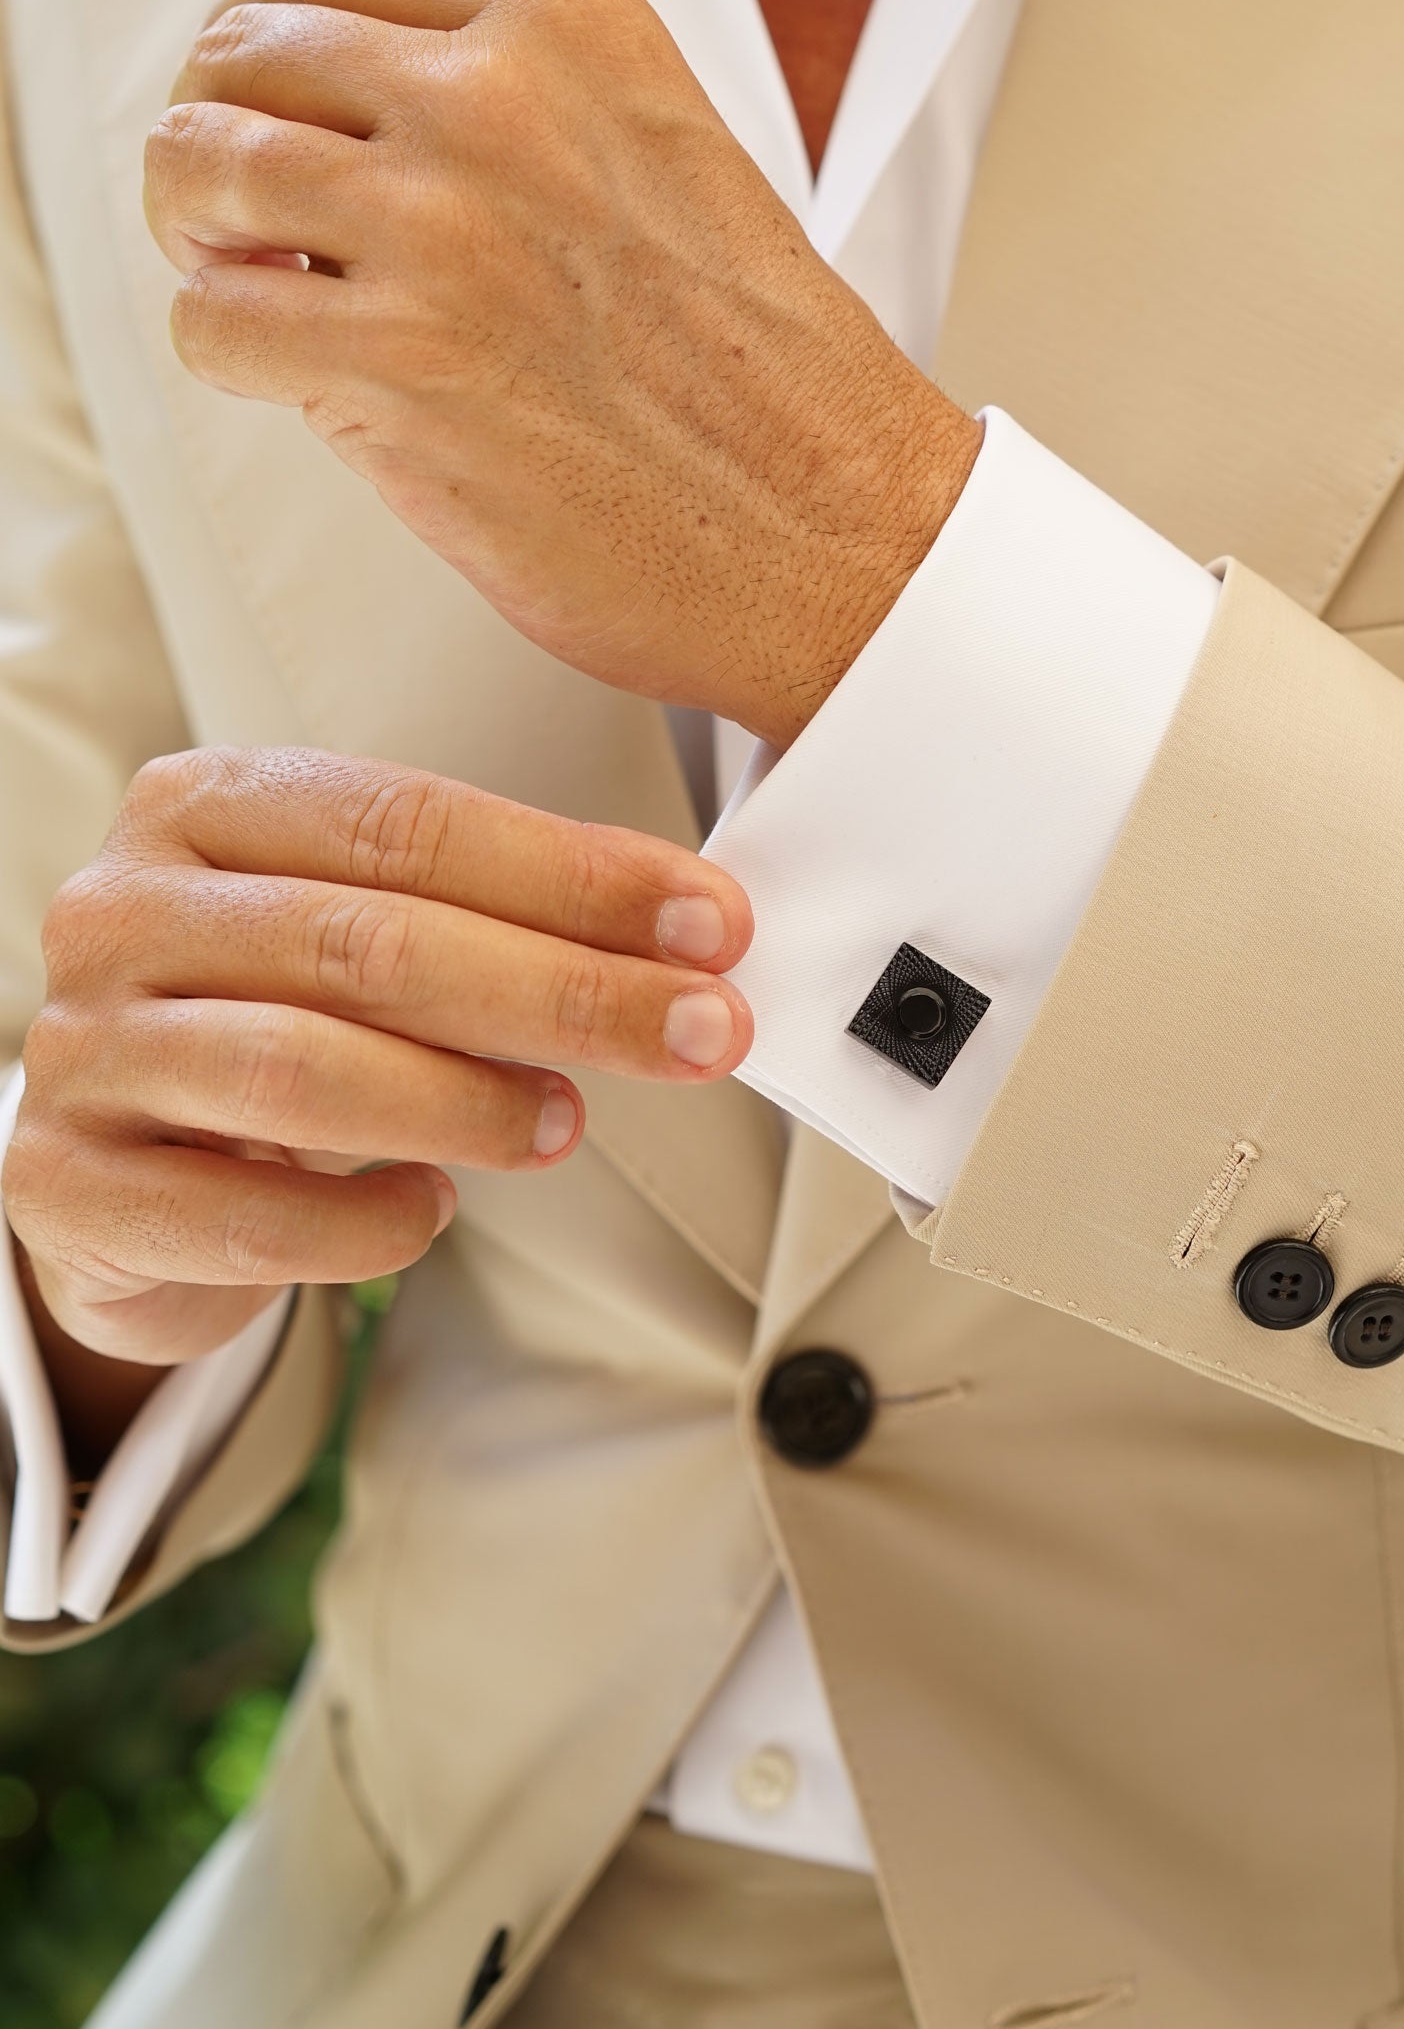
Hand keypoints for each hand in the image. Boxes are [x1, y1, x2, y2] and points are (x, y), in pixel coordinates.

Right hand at [3, 747, 752, 1443]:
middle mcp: (122, 913)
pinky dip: (362, 1221)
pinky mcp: (68, 1188)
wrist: (121, 1169)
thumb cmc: (273, 1022)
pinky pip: (241, 1216)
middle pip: (371, 943)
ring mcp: (83, 1050)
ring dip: (468, 1101)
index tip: (710, 924)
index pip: (408, 824)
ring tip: (566, 1123)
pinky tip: (431, 1211)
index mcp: (201, 808)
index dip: (574, 875)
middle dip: (564, 990)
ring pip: (303, 1069)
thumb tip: (691, 935)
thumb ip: (500, 916)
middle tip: (697, 1032)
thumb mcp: (367, 935)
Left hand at [143, 0, 982, 748]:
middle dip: (220, 135)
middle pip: (240, 53)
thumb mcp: (661, 150)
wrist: (839, 530)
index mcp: (566, 27)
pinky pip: (209, 323)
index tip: (260, 93)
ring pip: (196, 167)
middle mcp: (493, 99)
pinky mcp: (395, 363)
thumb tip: (347, 104)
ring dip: (200, 236)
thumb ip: (520, 100)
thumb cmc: (765, 378)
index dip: (261, 34)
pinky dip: (227, 353)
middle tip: (243, 212)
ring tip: (252, 286)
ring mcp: (437, 227)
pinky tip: (296, 375)